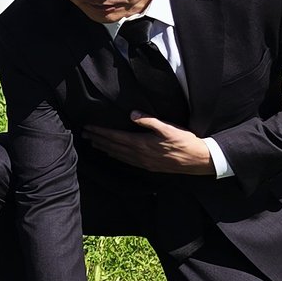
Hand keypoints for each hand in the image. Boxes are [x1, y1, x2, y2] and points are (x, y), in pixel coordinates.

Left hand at [84, 113, 214, 175]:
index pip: (115, 137)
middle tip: (84, 134)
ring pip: (118, 155)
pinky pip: (126, 161)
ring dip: (104, 148)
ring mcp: (143, 162)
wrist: (198, 160)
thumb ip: (149, 120)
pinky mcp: (148, 166)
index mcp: (142, 143)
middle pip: (113, 147)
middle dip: (97, 140)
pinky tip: (112, 154)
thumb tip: (132, 114)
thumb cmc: (185, 141)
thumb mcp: (168, 127)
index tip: (88, 128)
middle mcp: (139, 155)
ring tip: (93, 143)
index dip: (100, 132)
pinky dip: (115, 156)